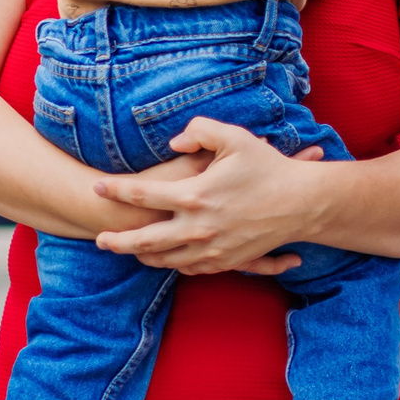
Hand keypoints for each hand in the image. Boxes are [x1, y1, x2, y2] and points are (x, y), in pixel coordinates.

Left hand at [92, 117, 330, 274]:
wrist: (302, 203)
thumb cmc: (268, 167)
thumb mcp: (235, 137)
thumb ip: (199, 131)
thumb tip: (174, 142)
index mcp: (194, 195)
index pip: (142, 193)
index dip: (116, 190)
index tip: (98, 187)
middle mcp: (197, 227)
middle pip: (144, 240)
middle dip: (117, 241)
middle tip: (100, 239)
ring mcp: (211, 248)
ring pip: (165, 260)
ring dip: (143, 257)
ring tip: (129, 251)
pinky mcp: (226, 260)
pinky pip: (191, 268)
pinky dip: (175, 265)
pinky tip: (168, 260)